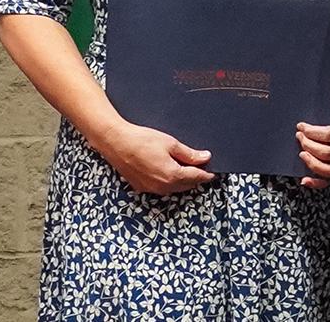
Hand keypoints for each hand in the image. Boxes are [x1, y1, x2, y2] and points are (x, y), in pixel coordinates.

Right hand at [99, 121, 213, 193]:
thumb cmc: (142, 140)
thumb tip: (205, 158)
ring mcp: (150, 188)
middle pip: (185, 185)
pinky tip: (170, 172)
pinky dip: (169, 182)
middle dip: (195, 178)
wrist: (116, 142)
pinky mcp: (140, 186)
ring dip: (182, 181)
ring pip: (173, 188)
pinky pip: (161, 188)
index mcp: (171, 175)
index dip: (206, 174)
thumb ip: (189, 154)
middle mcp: (161, 186)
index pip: (195, 178)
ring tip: (188, 170)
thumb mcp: (171, 144)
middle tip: (202, 169)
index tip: (213, 172)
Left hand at [297, 113, 329, 189]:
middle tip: (299, 137)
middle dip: (309, 145)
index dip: (312, 132)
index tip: (300, 126)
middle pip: (327, 152)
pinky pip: (328, 182)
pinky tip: (304, 180)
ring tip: (302, 154)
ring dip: (312, 162)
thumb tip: (303, 124)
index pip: (329, 134)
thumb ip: (322, 118)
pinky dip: (315, 183)